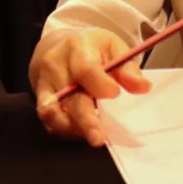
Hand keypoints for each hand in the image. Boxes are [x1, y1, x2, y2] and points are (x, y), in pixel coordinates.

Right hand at [29, 29, 151, 146]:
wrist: (58, 45)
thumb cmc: (92, 48)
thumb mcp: (113, 47)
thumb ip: (128, 67)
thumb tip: (143, 88)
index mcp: (78, 47)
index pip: (85, 69)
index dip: (100, 84)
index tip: (115, 94)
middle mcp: (56, 65)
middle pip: (68, 95)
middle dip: (85, 119)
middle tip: (99, 138)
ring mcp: (44, 83)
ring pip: (53, 111)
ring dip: (73, 128)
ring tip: (93, 137)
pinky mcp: (39, 98)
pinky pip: (48, 119)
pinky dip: (64, 128)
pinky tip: (81, 132)